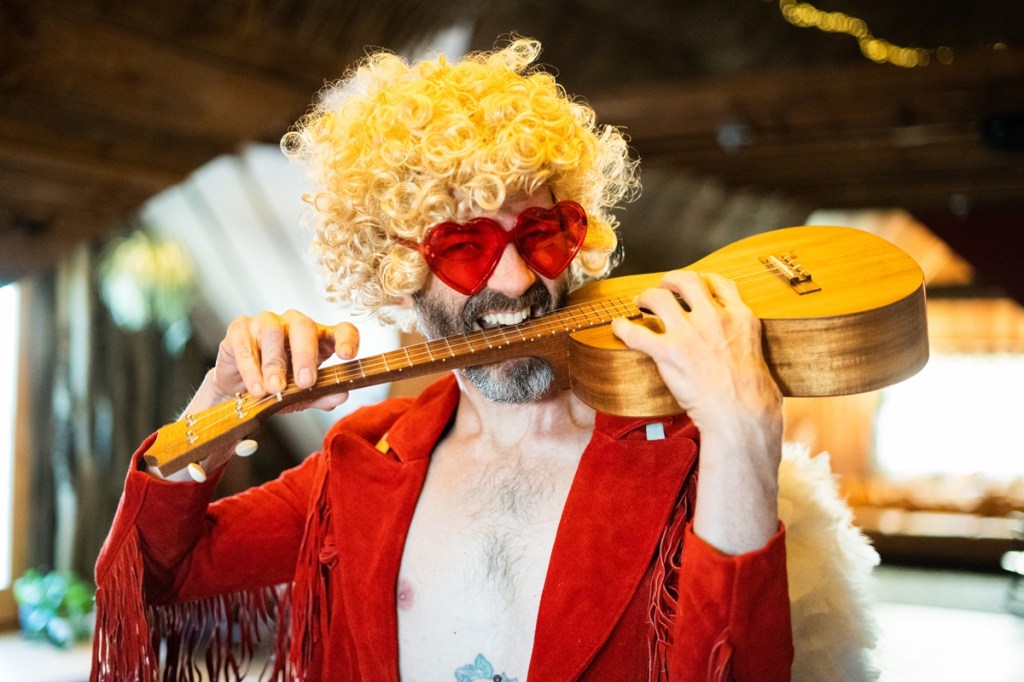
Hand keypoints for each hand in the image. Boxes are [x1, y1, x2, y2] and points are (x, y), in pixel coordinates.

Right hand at [153, 311, 359, 481]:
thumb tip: (341, 395)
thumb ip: (322, 395)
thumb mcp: (302, 396)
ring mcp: (266, 323)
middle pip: (304, 326)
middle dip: (305, 355)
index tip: (347, 356)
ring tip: (274, 389)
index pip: (341, 329)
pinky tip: (256, 388)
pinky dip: (251, 368)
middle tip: (305, 382)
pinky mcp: (240, 328)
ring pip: (273, 332)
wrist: (240, 390)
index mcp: (319, 338)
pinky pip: (245, 342)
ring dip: (275, 363)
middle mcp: (294, 324)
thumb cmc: (277, 387)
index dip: (347, 339)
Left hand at [610, 270, 779, 431]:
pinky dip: (623, 328)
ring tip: (641, 303)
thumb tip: (734, 341)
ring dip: (646, 297)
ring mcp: (689, 333)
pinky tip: (618, 327)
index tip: (694, 286)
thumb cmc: (753, 394)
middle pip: (686, 280)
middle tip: (663, 288)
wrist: (741, 414)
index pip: (719, 283)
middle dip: (670, 280)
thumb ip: (742, 336)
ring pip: (659, 297)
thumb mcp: (756, 351)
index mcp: (739, 316)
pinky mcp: (668, 352)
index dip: (703, 280)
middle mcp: (713, 318)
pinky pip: (636, 333)